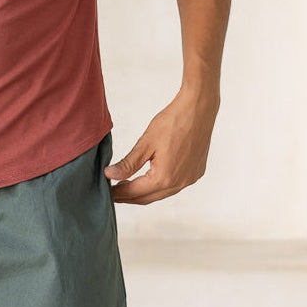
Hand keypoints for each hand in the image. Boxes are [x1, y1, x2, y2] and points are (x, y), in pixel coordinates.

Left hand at [106, 88, 218, 204]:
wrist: (199, 108)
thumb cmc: (172, 121)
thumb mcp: (145, 143)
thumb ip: (128, 164)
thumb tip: (110, 175)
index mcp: (164, 177)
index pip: (135, 192)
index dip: (119, 193)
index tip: (107, 192)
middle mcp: (179, 183)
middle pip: (148, 197)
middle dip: (130, 197)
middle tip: (114, 193)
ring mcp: (190, 179)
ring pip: (162, 193)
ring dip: (145, 192)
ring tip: (128, 186)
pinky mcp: (196, 172)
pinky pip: (175, 186)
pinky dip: (160, 186)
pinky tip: (151, 179)